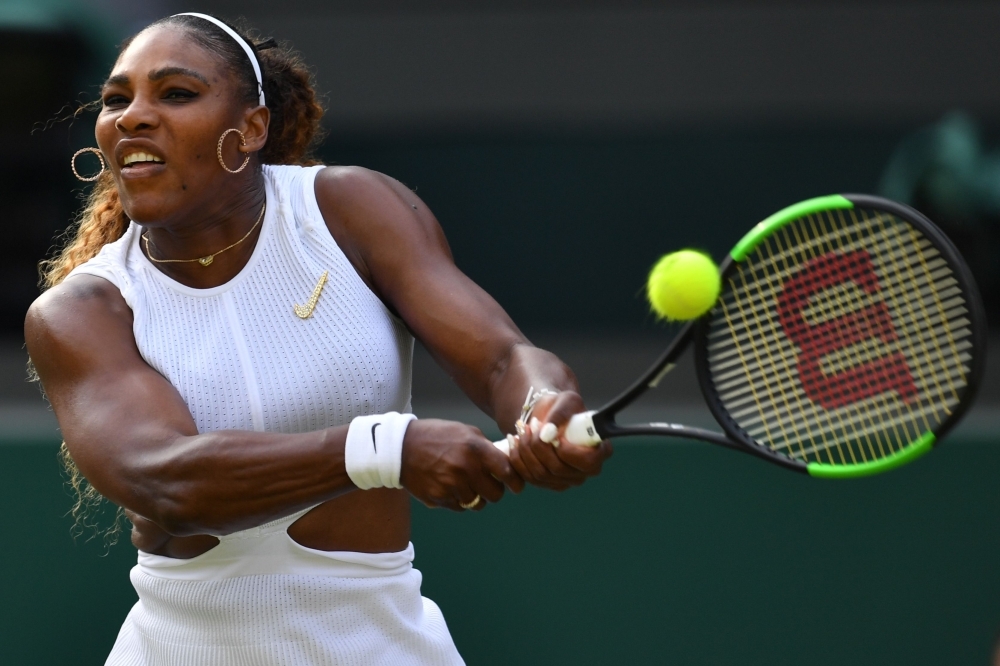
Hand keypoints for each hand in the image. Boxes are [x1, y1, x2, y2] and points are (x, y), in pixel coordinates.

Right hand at [400, 419, 523, 510]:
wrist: (402, 447)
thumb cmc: (437, 436)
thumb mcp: (465, 432)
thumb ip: (486, 448)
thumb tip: (506, 463)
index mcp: (476, 449)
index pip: (507, 472)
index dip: (516, 482)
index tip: (516, 486)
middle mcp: (466, 469)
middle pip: (495, 494)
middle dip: (494, 491)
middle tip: (488, 485)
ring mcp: (452, 486)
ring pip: (477, 504)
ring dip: (476, 497)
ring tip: (465, 484)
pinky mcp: (439, 498)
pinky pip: (460, 507)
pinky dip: (459, 500)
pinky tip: (450, 487)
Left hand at [507, 391, 612, 490]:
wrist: (547, 417)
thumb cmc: (563, 407)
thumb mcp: (566, 400)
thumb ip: (561, 413)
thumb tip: (548, 433)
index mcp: (600, 452)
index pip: (589, 462)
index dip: (570, 452)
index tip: (557, 436)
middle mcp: (585, 471)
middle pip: (559, 469)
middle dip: (540, 446)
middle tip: (532, 425)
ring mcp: (566, 480)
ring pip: (541, 474)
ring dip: (526, 450)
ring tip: (523, 429)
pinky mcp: (547, 483)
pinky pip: (528, 477)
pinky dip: (517, 458)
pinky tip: (514, 441)